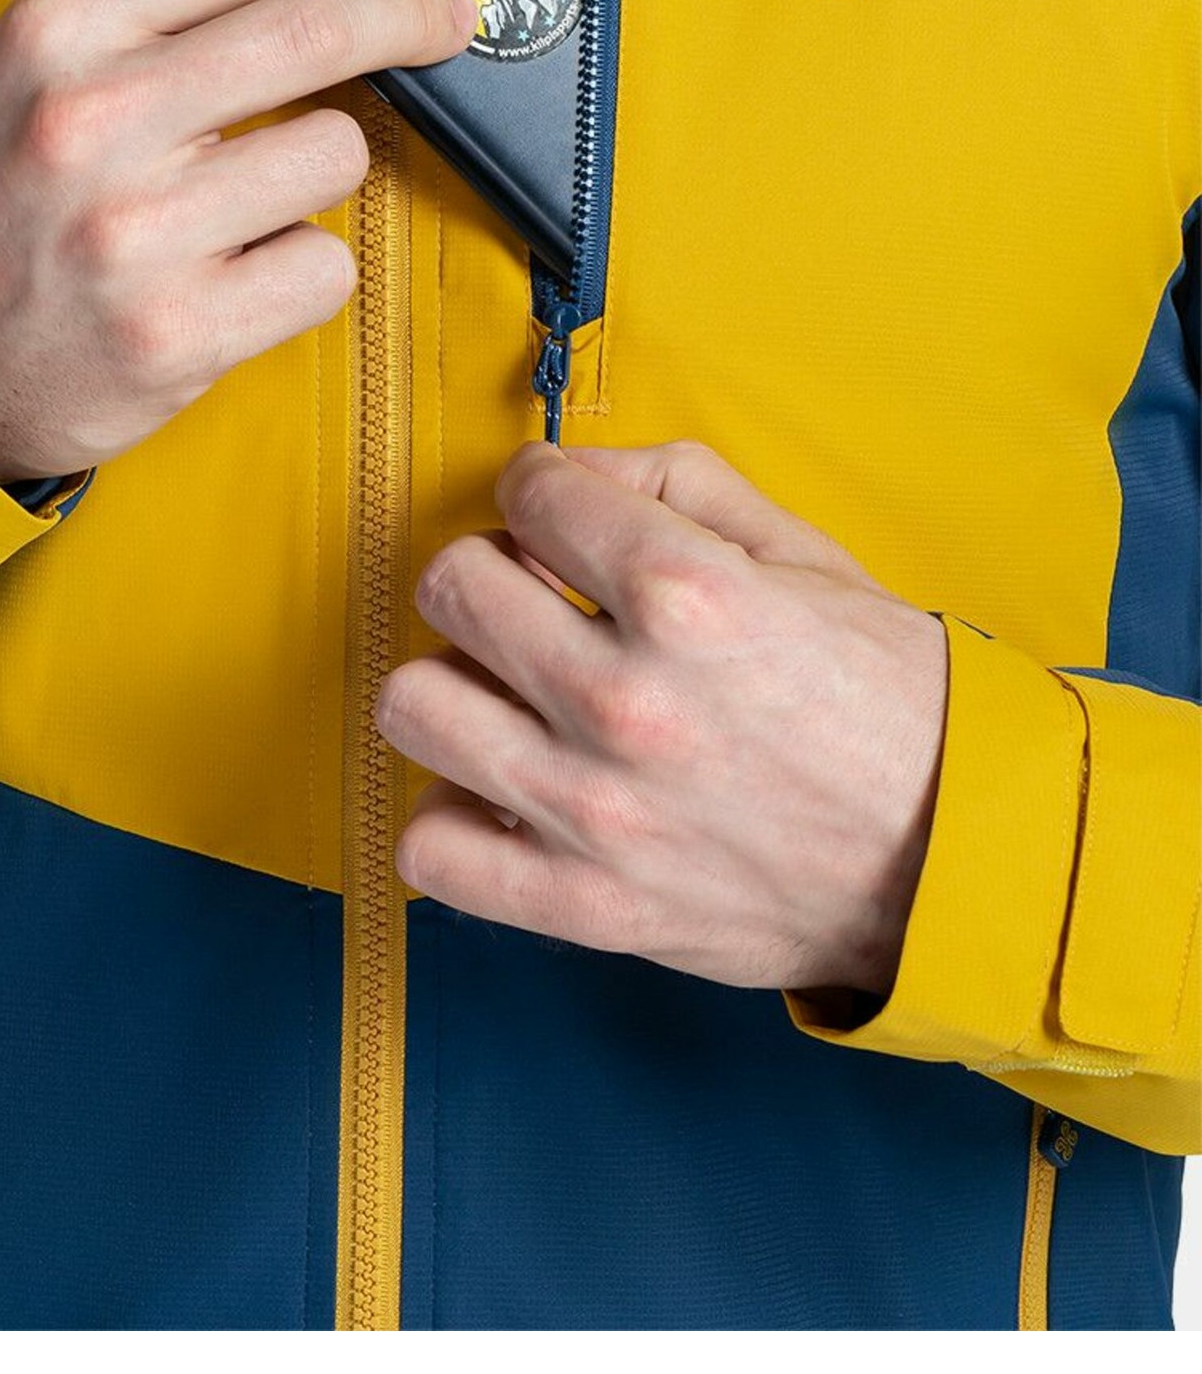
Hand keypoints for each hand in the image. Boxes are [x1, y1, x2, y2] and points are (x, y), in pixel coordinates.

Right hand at [0, 0, 470, 481]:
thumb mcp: (35, 68)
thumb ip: (156, 9)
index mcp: (58, 31)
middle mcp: (93, 120)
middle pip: (314, 30)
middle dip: (408, 14)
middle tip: (446, 18)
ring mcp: (138, 232)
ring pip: (335, 154)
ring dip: (322, 167)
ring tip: (254, 195)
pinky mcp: (180, 330)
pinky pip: (323, 266)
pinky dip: (303, 267)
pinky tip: (240, 272)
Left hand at [377, 440, 948, 996]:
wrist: (958, 860)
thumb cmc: (886, 701)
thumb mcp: (804, 554)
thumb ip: (677, 482)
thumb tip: (574, 467)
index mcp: (687, 596)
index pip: (529, 491)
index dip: (542, 486)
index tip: (560, 511)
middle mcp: (626, 699)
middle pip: (452, 585)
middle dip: (491, 569)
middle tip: (537, 595)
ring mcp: (595, 812)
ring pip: (415, 704)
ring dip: (456, 682)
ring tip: (513, 692)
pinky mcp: (585, 906)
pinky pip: (431, 848)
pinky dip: (454, 813)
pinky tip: (507, 789)